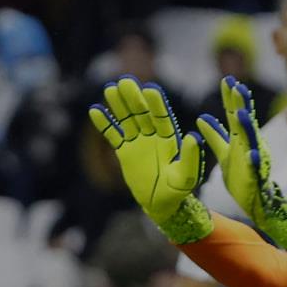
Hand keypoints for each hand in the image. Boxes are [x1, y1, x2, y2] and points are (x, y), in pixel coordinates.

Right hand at [89, 76, 210, 243]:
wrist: (161, 205)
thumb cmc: (177, 192)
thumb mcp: (185, 177)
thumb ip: (190, 158)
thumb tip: (191, 136)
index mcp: (169, 140)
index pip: (161, 118)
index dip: (155, 105)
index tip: (150, 90)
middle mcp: (153, 137)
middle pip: (141, 114)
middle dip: (134, 98)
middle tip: (126, 81)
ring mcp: (137, 143)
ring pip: (126, 120)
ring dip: (118, 105)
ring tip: (110, 88)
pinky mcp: (124, 152)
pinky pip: (113, 135)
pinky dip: (104, 124)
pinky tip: (94, 110)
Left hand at [198, 76, 286, 251]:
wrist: (256, 203)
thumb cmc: (242, 176)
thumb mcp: (224, 153)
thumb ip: (215, 136)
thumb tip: (202, 117)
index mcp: (240, 139)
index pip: (235, 114)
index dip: (232, 98)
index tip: (227, 79)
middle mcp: (250, 145)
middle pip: (245, 121)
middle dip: (241, 104)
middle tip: (236, 86)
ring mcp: (255, 160)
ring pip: (252, 141)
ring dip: (247, 128)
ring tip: (241, 113)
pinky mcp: (257, 177)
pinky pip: (256, 168)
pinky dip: (254, 161)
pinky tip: (251, 154)